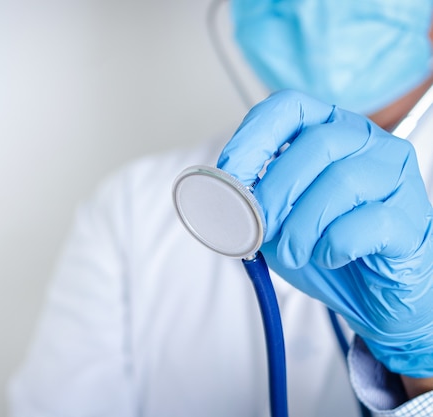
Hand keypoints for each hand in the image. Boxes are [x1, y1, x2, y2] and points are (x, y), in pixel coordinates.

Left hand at [218, 90, 432, 377]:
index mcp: (330, 130)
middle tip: (260, 230)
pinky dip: (334, 245)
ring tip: (291, 252)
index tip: (229, 175)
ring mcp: (396, 177)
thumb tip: (219, 198)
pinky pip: (368, 222)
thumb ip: (252, 201)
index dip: (252, 138)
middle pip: (316, 144)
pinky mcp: (412, 218)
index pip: (289, 107)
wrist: (368, 295)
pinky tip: (328, 256)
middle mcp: (368, 143)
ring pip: (343, 181)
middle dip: (275, 192)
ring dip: (301, 226)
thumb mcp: (276, 219)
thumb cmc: (322, 246)